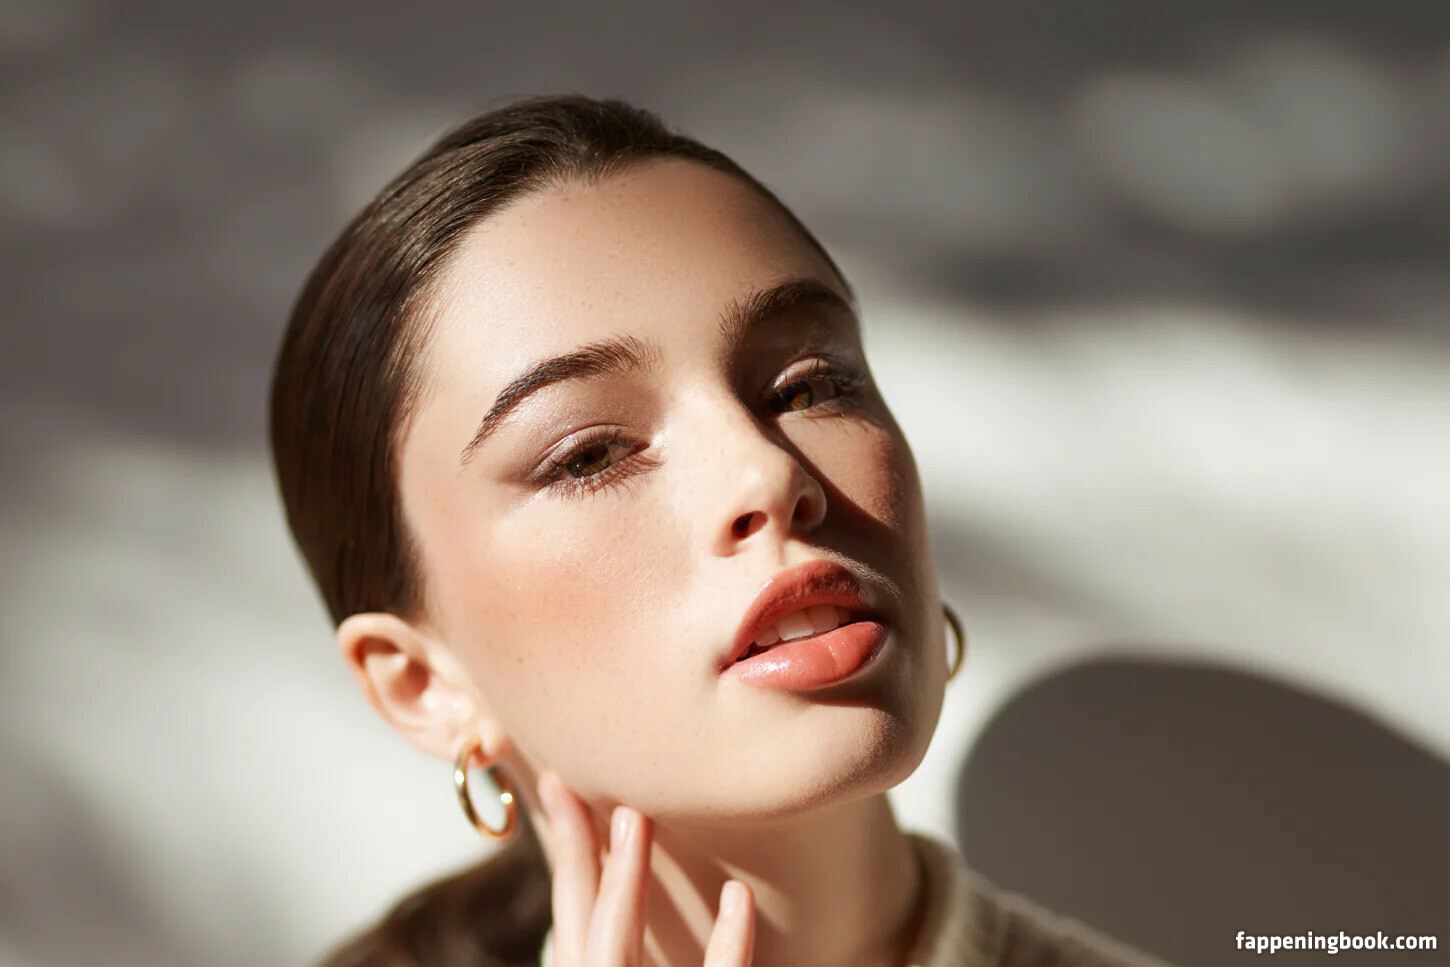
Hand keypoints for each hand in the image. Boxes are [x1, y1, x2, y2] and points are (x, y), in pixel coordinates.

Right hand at [537, 769, 755, 965]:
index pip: (573, 904)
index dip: (567, 843)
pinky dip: (730, 941)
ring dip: (623, 878)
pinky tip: (738, 892)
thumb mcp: (625, 958)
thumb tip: (625, 891)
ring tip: (634, 817)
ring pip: (617, 943)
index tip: (559, 780)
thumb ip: (623, 941)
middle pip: (582, 913)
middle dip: (576, 847)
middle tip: (572, 777)